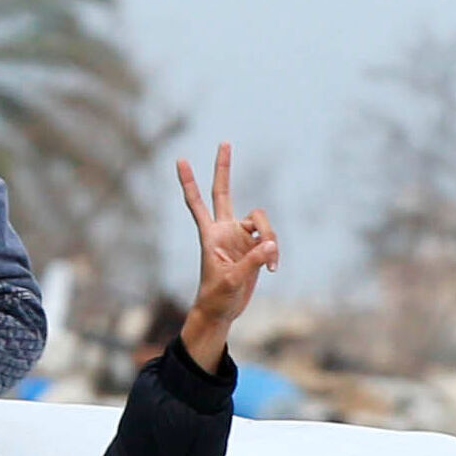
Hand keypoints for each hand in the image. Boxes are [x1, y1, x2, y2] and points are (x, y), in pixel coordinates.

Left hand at [178, 144, 278, 368]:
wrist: (222, 312)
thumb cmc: (217, 298)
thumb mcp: (232, 281)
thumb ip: (252, 261)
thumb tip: (271, 245)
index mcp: (210, 235)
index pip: (197, 204)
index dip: (189, 183)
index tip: (181, 160)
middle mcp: (225, 231)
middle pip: (223, 192)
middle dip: (223, 168)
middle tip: (224, 142)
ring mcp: (240, 237)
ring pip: (261, 221)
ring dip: (270, 237)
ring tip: (271, 263)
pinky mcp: (254, 248)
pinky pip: (270, 240)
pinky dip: (274, 252)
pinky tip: (272, 268)